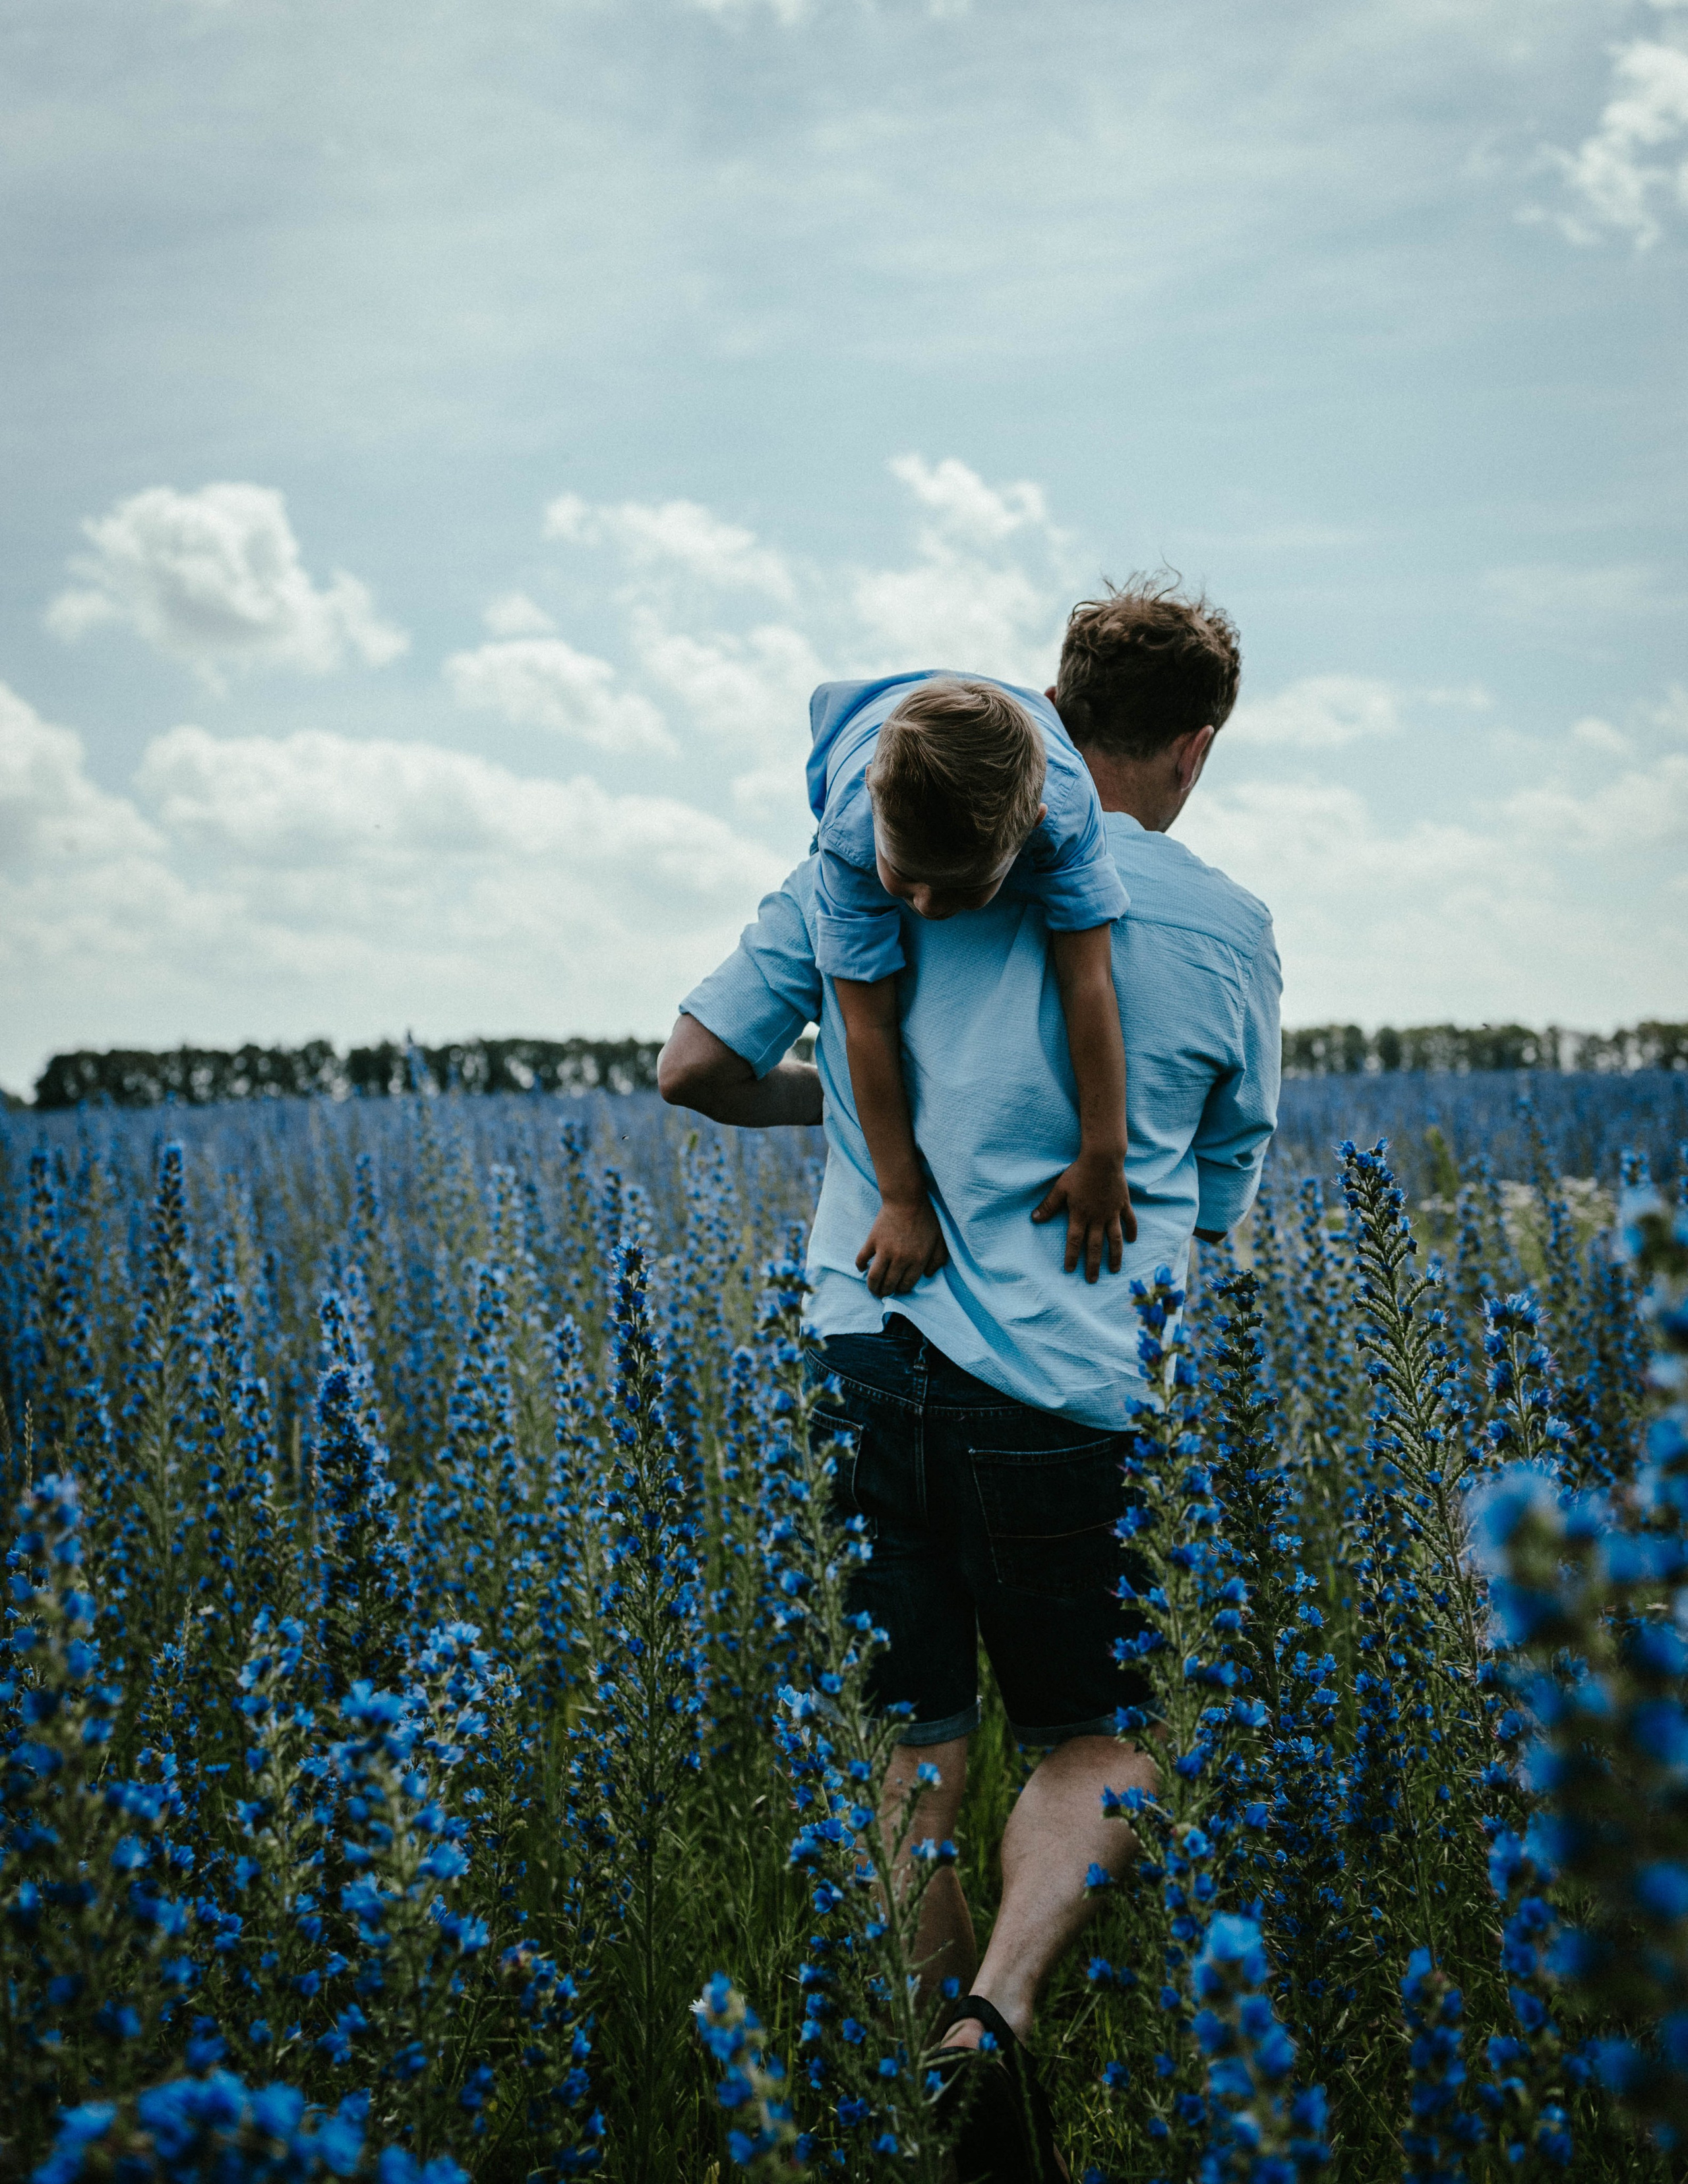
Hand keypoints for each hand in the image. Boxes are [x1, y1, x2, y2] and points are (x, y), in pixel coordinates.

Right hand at [856, 1196, 948, 1298]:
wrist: (907, 1200)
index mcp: (918, 1260)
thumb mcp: (940, 1240)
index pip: (907, 1284)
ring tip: (872, 1290)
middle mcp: (901, 1259)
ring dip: (872, 1287)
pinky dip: (860, 1266)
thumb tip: (928, 1275)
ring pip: (874, 1277)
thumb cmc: (926, 1219)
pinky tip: (862, 1269)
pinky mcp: (872, 1241)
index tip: (899, 1289)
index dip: (902, 1290)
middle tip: (884, 1293)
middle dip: (886, 1292)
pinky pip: (862, 1258)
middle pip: (890, 1284)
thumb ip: (938, 1260)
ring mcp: (885, 1250)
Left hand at [1032, 1148, 1136, 1281]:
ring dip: (1115, 1256)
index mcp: (1080, 1215)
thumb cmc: (1079, 1172)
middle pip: (1095, 1246)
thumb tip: (1034, 1218)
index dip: (1071, 1256)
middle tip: (1092, 1280)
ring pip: (1115, 1239)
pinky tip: (1132, 1241)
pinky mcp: (1123, 1204)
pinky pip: (1130, 1221)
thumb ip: (1049, 1205)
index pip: (1074, 1241)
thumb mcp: (1060, 1188)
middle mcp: (1097, 1218)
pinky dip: (1132, 1231)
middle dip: (1093, 1265)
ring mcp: (1112, 1212)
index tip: (1070, 1270)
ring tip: (1114, 1270)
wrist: (1102, 1158)